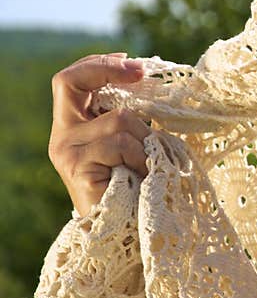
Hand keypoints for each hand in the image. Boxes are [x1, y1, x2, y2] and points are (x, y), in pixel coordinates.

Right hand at [48, 53, 151, 217]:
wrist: (127, 237)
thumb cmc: (138, 191)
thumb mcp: (134, 147)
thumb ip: (132, 121)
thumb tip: (151, 87)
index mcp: (73, 126)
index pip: (72, 81)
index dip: (99, 65)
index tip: (131, 61)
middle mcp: (62, 136)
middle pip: (69, 82)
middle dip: (107, 69)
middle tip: (140, 72)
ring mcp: (66, 151)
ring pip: (118, 118)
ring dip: (147, 139)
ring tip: (152, 165)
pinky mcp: (76, 168)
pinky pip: (120, 144)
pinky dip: (142, 157)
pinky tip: (145, 176)